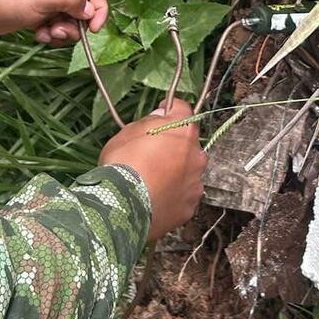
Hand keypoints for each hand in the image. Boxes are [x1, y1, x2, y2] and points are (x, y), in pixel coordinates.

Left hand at [0, 0, 108, 42]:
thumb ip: (73, 1)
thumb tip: (91, 10)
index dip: (98, 10)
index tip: (94, 29)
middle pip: (82, 10)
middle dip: (74, 25)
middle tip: (58, 31)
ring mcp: (47, 3)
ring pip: (68, 22)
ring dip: (61, 32)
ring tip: (45, 33)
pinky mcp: (36, 17)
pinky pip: (53, 28)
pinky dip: (49, 35)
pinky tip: (36, 35)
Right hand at [99, 99, 204, 241]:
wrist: (122, 208)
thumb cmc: (122, 165)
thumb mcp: (127, 133)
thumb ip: (149, 123)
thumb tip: (159, 118)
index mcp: (183, 131)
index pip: (182, 109)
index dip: (169, 110)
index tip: (160, 113)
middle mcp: (196, 156)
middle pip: (187, 144)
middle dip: (173, 146)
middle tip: (151, 153)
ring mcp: (195, 184)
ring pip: (187, 171)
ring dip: (175, 172)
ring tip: (151, 181)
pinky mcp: (189, 208)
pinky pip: (182, 195)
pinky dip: (173, 195)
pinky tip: (155, 197)